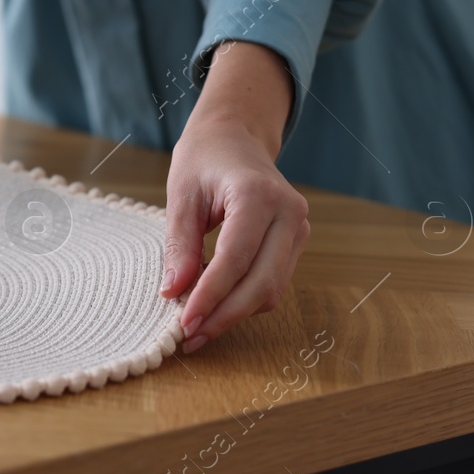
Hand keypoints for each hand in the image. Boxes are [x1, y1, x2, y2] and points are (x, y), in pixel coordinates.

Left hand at [161, 41, 310, 352]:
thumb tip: (174, 292)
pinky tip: (215, 305)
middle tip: (190, 337)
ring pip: (271, 289)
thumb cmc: (204, 159)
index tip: (184, 323)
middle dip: (224, 315)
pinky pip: (273, 281)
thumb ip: (180, 244)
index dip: (210, 296)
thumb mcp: (181, 194)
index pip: (236, 259)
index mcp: (258, 194)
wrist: (236, 136)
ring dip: (235, 313)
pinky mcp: (296, 242)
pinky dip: (244, 299)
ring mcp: (299, 229)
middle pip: (262, 283)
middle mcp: (289, 213)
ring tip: (197, 327)